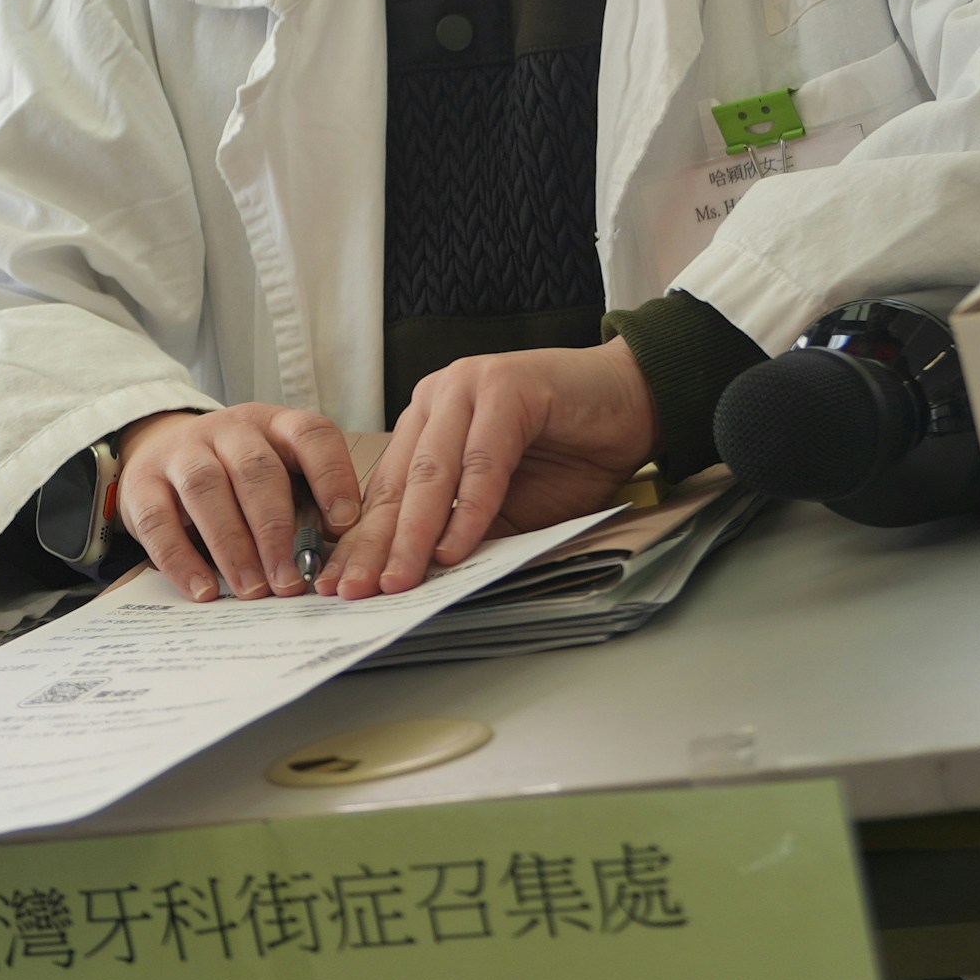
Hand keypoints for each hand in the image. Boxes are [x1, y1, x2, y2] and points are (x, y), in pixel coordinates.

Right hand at [108, 403, 364, 599]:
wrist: (161, 451)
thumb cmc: (236, 477)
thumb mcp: (277, 475)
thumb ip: (306, 508)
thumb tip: (331, 561)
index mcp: (273, 425)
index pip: (310, 435)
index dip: (331, 476)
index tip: (343, 524)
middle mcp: (228, 430)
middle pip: (255, 470)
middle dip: (276, 530)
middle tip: (289, 582)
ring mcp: (181, 451)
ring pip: (206, 489)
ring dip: (232, 545)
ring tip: (252, 590)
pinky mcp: (142, 482)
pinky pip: (158, 519)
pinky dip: (181, 560)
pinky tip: (204, 589)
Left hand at [332, 341, 658, 597]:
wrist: (636, 403)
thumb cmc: (572, 454)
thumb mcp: (509, 507)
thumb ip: (466, 532)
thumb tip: (422, 579)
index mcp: (427, 423)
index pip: (388, 492)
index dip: (366, 543)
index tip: (343, 588)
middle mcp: (437, 400)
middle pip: (399, 485)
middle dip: (376, 545)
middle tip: (356, 591)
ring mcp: (468, 388)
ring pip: (432, 473)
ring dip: (414, 534)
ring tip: (399, 580)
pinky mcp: (506, 388)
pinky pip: (481, 461)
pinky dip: (469, 508)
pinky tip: (454, 547)